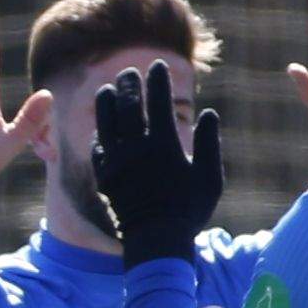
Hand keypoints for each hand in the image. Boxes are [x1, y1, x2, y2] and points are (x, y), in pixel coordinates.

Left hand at [82, 63, 221, 264]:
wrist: (155, 242)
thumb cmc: (189, 211)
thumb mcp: (210, 178)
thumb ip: (209, 143)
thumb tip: (208, 113)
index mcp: (164, 145)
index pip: (159, 102)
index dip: (158, 81)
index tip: (157, 65)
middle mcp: (136, 149)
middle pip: (129, 106)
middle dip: (130, 84)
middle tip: (130, 72)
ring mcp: (116, 162)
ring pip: (106, 124)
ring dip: (107, 103)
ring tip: (108, 89)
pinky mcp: (103, 177)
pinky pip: (98, 149)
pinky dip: (100, 134)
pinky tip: (101, 128)